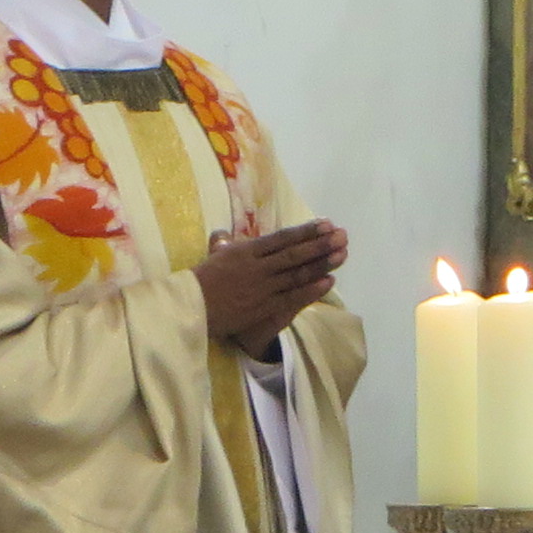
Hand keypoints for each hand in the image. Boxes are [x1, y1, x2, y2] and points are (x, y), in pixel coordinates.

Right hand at [199, 220, 346, 357]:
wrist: (189, 308)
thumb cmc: (199, 282)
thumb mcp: (211, 257)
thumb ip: (222, 244)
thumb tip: (223, 234)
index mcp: (245, 251)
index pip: (281, 238)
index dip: (305, 231)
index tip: (325, 224)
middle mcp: (257, 267)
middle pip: (294, 254)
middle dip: (320, 244)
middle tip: (342, 235)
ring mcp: (262, 287)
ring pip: (297, 274)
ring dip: (321, 263)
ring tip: (342, 254)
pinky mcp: (264, 307)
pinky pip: (293, 297)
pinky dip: (311, 289)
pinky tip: (329, 282)